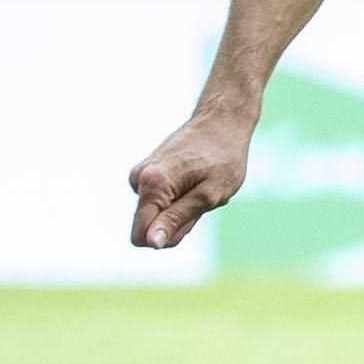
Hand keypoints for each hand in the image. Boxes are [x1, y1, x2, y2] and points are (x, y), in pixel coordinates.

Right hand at [129, 106, 255, 249]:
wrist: (222, 120)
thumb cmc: (224, 158)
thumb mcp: (209, 195)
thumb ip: (178, 219)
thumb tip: (152, 242)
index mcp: (151, 185)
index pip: (142, 236)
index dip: (168, 237)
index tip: (193, 218)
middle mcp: (139, 180)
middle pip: (150, 226)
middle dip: (178, 222)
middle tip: (203, 199)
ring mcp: (141, 175)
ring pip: (157, 213)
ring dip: (182, 208)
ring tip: (202, 187)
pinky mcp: (147, 173)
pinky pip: (160, 200)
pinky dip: (180, 197)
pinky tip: (196, 180)